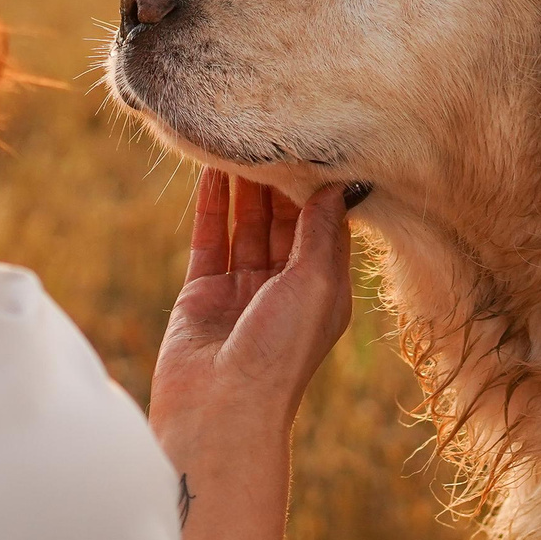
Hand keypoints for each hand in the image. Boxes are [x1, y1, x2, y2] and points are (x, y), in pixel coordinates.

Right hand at [148, 170, 353, 539]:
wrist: (220, 414)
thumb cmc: (278, 357)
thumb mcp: (314, 286)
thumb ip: (320, 232)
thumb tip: (336, 181)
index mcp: (325, 290)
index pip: (328, 224)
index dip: (323, 184)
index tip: (321, 136)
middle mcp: (287, 287)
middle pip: (286, 219)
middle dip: (281, 177)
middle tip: (274, 125)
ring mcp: (243, 289)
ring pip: (247, 224)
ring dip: (243, 184)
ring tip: (238, 134)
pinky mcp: (204, 293)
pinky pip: (209, 239)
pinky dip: (209, 206)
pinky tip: (208, 170)